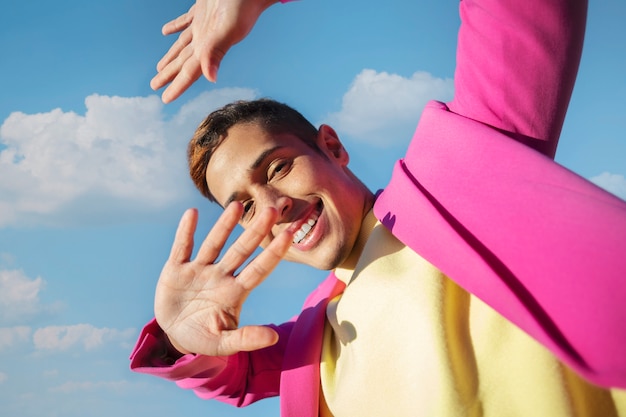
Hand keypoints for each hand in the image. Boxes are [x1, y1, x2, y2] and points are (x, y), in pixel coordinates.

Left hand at [151, 0, 277, 102]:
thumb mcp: (228, 29)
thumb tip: (210, 78)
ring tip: (160, 68)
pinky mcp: (202, 10)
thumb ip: (216, 52)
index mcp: (209, 47)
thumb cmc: (243, 6)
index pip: (189, 72)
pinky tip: (166, 31)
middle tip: (155, 86)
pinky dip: (175, 27)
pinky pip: (185, 22)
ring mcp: (203, 25)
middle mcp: (205, 39)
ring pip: (182, 46)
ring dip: (171, 57)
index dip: (177, 86)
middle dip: (170, 75)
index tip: (165, 99)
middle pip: (183, 62)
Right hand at [154, 202, 292, 355]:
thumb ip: (246, 339)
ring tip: (237, 205)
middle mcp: (220, 276)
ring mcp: (198, 271)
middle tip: (272, 210)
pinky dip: (185, 232)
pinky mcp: (176, 270)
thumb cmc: (204, 338)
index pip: (259, 269)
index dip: (273, 253)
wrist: (174, 335)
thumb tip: (274, 338)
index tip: (289, 235)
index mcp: (235, 293)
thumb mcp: (224, 343)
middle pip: (241, 250)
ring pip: (214, 244)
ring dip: (224, 225)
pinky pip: (182, 247)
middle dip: (256, 231)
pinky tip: (192, 213)